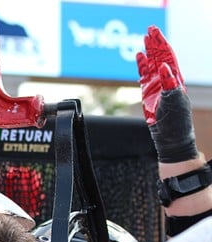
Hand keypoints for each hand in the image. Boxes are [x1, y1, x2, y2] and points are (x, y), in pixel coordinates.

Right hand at [136, 25, 197, 162]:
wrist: (170, 138)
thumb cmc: (175, 121)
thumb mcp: (173, 101)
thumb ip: (168, 83)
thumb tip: (164, 67)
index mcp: (176, 79)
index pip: (168, 56)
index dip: (162, 44)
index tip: (155, 33)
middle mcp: (167, 80)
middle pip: (160, 57)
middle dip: (155, 43)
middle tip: (149, 30)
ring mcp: (157, 86)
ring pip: (152, 64)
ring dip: (148, 52)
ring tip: (144, 40)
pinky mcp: (148, 94)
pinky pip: (143, 76)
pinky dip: (141, 66)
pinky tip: (138, 57)